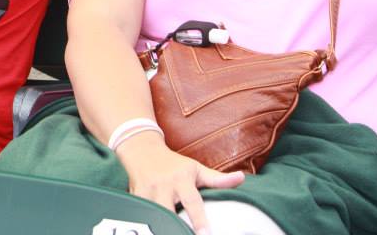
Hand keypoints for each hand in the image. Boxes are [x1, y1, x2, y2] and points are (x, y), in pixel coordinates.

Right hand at [116, 132, 244, 234]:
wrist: (142, 151)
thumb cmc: (173, 164)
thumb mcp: (195, 168)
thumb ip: (217, 179)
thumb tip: (242, 178)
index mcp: (180, 179)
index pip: (192, 202)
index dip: (199, 220)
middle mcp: (162, 187)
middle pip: (167, 212)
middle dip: (173, 227)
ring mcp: (146, 194)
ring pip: (152, 216)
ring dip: (159, 226)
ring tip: (166, 232)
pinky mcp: (134, 199)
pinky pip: (140, 215)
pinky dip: (146, 224)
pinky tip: (151, 229)